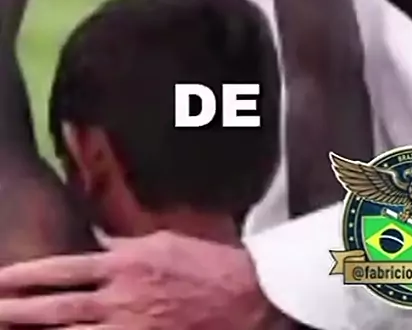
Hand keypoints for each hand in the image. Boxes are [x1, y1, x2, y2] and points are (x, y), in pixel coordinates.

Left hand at [0, 231, 279, 328]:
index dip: (26, 276)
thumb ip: (122, 247)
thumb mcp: (159, 242)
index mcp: (124, 263)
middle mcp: (122, 298)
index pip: (63, 270)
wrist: (247, 297)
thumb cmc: (204, 263)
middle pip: (56, 310)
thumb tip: (95, 247)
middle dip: (15, 312)